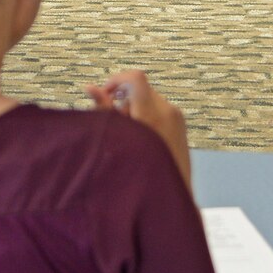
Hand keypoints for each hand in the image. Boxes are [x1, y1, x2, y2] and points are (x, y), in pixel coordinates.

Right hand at [86, 70, 188, 184]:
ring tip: (130, 132)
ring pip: (149, 98)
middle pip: (141, 88)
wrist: (168, 194)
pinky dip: (146, 115)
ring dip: (135, 108)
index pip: (135, 78)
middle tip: (117, 121)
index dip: (116, 80)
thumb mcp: (117, 137)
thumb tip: (90, 88)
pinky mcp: (181, 124)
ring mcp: (177, 118)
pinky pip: (159, 109)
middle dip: (124, 98)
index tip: (106, 93)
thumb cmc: (140, 170)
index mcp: (151, 114)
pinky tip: (142, 136)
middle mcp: (167, 112)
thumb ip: (104, 110)